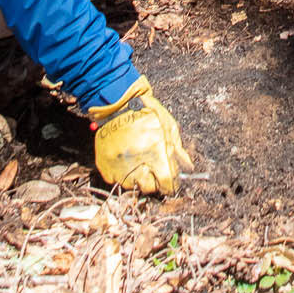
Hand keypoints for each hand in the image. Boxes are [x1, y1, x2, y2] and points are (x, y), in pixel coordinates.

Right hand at [91, 76, 193, 193]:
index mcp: (155, 157)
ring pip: (131, 185)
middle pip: (149, 188)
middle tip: (152, 168)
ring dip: (136, 177)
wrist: (117, 104)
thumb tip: (188, 167)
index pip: (166, 184)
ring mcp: (119, 169)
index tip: (169, 182)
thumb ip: (178, 149)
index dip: (170, 184)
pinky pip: (114, 179)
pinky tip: (124, 159)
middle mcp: (137, 167)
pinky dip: (120, 173)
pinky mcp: (105, 167)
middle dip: (153, 181)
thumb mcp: (168, 126)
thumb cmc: (146, 113)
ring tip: (137, 161)